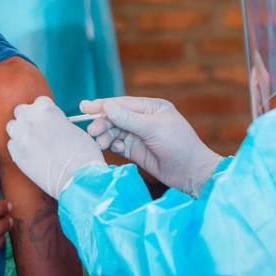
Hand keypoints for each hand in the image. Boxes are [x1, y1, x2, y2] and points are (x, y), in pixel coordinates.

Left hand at [6, 96, 105, 198]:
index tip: (49, 119)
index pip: (39, 101)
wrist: (77, 177)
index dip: (45, 111)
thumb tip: (51, 124)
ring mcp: (20, 136)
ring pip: (12, 127)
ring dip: (20, 131)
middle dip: (28, 117)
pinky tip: (30, 154)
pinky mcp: (16, 154)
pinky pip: (11, 145)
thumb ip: (57, 121)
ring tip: (32, 142)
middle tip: (38, 129)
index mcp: (46, 108)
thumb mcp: (72, 127)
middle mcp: (30, 119)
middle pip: (20, 110)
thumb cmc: (82, 153)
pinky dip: (19, 148)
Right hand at [82, 97, 221, 197]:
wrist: (191, 172)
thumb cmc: (178, 144)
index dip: (102, 105)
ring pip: (114, 131)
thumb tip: (106, 106)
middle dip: (102, 123)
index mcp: (150, 107)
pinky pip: (117, 145)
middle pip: (115, 117)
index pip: (122, 103)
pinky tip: (111, 148)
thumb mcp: (153, 128)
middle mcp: (142, 119)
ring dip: (105, 135)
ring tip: (100, 142)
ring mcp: (138, 135)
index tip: (84, 107)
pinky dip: (112, 145)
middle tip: (92, 131)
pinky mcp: (135, 151)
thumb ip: (128, 119)